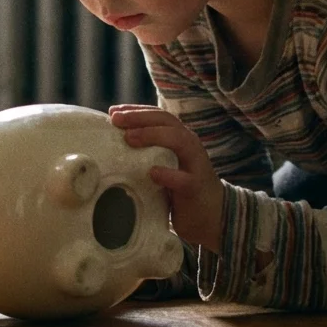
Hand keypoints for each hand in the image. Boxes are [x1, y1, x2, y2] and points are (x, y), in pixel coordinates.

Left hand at [109, 105, 227, 254]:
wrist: (213, 215)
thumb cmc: (181, 188)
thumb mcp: (165, 164)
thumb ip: (148, 153)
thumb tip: (114, 143)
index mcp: (180, 138)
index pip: (159, 116)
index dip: (136, 111)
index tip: (113, 110)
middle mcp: (190, 145)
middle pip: (166, 122)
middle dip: (140, 117)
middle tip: (116, 120)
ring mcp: (195, 165)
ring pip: (179, 141)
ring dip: (153, 136)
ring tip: (129, 138)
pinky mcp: (195, 187)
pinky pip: (183, 179)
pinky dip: (167, 174)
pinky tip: (152, 173)